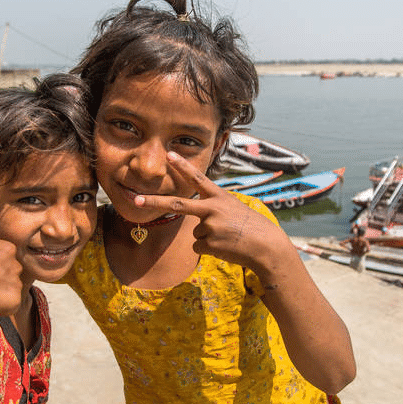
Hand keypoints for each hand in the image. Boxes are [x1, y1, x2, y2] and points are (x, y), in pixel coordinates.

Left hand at [134, 152, 288, 272]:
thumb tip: (196, 223)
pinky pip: (198, 246)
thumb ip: (213, 208)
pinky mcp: (209, 244)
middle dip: (155, 202)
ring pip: (195, 232)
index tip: (168, 154)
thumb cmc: (250, 227)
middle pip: (178, 205)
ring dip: (208, 237)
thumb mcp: (233, 209)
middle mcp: (212, 208)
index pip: (198, 178)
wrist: (266, 246)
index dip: (182, 166)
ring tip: (227, 237)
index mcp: (219, 197)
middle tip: (137, 200)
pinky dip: (210, 249)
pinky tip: (225, 246)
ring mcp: (210, 226)